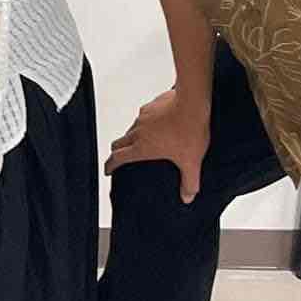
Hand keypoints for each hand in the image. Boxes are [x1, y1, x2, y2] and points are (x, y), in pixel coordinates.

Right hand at [105, 86, 209, 202]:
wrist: (192, 103)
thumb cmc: (189, 130)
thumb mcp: (191, 162)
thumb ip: (189, 182)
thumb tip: (187, 197)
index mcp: (143, 147)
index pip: (118, 158)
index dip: (110, 165)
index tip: (108, 170)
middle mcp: (138, 132)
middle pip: (118, 143)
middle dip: (116, 151)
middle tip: (119, 157)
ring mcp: (143, 117)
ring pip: (130, 129)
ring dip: (132, 137)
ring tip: (142, 141)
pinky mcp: (150, 106)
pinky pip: (142, 116)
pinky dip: (145, 122)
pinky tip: (158, 124)